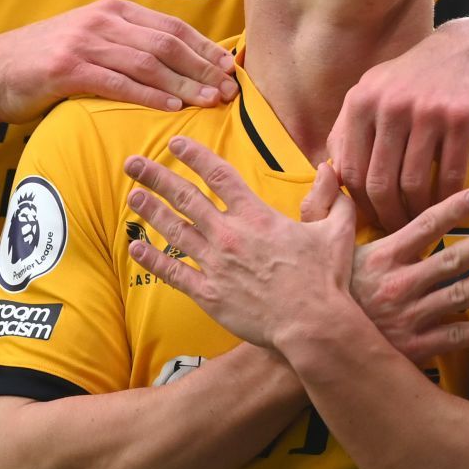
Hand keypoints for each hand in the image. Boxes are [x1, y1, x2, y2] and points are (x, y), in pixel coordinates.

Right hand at [0, 0, 237, 122]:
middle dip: (203, 67)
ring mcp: (84, 43)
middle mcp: (103, 21)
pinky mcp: (68, 69)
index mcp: (113, 10)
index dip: (204, 46)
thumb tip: (175, 63)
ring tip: (209, 101)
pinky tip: (171, 107)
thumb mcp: (90, 40)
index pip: (171, 26)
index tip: (229, 67)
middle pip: (166, 44)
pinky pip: (118, 82)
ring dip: (184, 83)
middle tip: (229, 89)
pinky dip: (148, 95)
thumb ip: (126, 44)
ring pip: (148, 63)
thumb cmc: (46, 60)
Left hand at [123, 138, 354, 349]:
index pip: (219, 175)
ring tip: (133, 196)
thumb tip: (331, 169)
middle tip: (132, 163)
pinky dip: (153, 260)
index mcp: (256, 216)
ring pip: (175, 231)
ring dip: (151, 212)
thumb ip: (332, 198)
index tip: (176, 143)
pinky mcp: (210, 294)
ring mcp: (216, 265)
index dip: (195, 156)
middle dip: (156, 177)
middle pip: (185, 198)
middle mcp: (229, 234)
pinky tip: (136, 249)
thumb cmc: (325, 279)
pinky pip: (174, 273)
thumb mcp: (335, 230)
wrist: (312, 324)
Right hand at [301, 178, 468, 362]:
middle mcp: (399, 285)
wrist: (311, 346)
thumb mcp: (311, 242)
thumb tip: (329, 166)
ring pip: (462, 296)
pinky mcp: (415, 348)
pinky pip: (456, 337)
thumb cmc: (314, 290)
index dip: (455, 208)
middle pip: (453, 259)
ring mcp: (409, 318)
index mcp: (381, 256)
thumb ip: (323, 203)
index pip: (425, 225)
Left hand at [328, 19, 468, 230]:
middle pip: (380, 183)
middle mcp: (390, 105)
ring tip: (422, 222)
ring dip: (418, 213)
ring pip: (414, 184)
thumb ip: (348, 130)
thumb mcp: (373, 91)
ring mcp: (426, 111)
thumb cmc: (415, 80)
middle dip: (387, 216)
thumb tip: (329, 177)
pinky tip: (449, 205)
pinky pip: (450, 175)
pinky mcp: (461, 118)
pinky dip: (448, 199)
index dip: (359, 204)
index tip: (371, 220)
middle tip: (397, 231)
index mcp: (361, 101)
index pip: (350, 170)